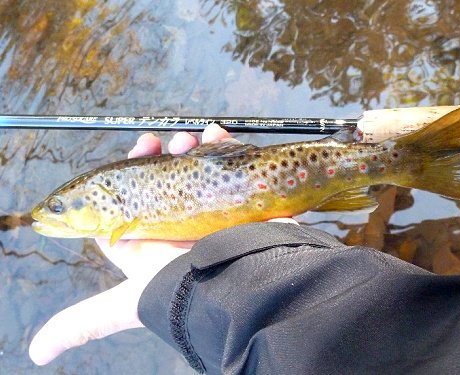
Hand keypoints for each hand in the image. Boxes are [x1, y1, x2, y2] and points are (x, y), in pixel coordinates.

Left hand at [29, 125, 297, 365]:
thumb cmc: (183, 292)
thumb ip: (83, 321)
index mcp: (154, 240)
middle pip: (166, 179)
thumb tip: (38, 351)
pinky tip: (217, 136)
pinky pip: (231, 163)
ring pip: (197, 167)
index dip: (127, 175)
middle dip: (162, 156)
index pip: (132, 201)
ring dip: (190, 146)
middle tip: (159, 145)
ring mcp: (212, 209)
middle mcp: (182, 223)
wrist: (240, 284)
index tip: (134, 155)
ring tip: (190, 140)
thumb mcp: (125, 305)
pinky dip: (224, 144)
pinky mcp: (239, 198)